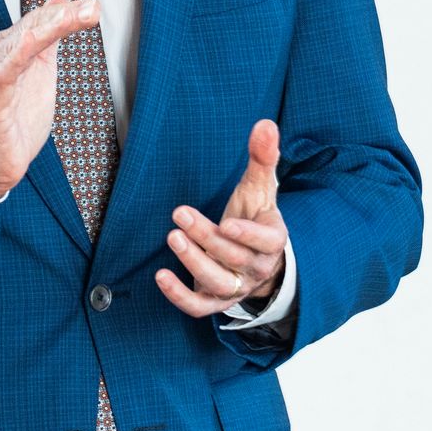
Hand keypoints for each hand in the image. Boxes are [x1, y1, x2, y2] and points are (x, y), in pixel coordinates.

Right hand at [0, 0, 100, 198]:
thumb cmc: (16, 118)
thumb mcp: (42, 72)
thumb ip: (51, 39)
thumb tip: (62, 4)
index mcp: (12, 50)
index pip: (40, 21)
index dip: (67, 12)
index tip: (93, 7)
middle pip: (33, 27)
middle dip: (63, 16)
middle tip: (91, 8)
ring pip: (21, 45)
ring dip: (47, 28)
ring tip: (69, 16)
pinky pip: (5, 74)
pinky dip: (18, 55)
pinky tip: (32, 40)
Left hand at [154, 118, 287, 317]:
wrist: (255, 258)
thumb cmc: (255, 216)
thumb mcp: (260, 188)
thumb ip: (263, 157)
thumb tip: (265, 123)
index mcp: (272, 240)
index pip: (266, 241)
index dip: (248, 235)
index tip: (228, 221)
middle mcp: (255, 268)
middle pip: (234, 258)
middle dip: (207, 238)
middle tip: (180, 215)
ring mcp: (235, 287)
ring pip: (218, 282)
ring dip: (194, 262)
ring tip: (172, 237)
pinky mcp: (213, 300)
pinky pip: (198, 306)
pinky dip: (179, 296)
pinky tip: (160, 276)